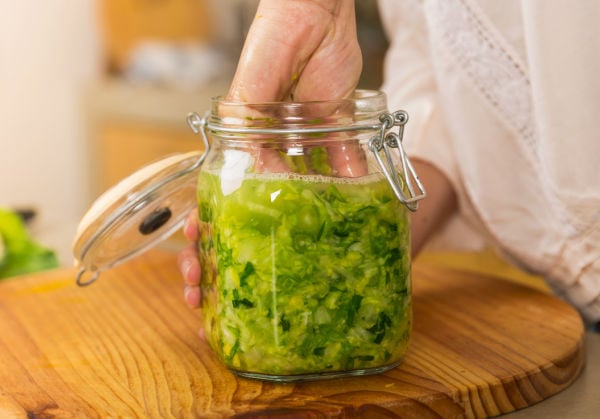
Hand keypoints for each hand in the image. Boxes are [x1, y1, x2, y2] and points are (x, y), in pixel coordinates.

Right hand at [179, 0, 361, 308]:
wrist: (318, 8)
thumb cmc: (276, 36)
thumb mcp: (254, 83)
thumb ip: (250, 127)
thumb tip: (255, 175)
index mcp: (243, 136)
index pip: (224, 190)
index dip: (210, 229)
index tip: (203, 265)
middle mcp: (272, 143)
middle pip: (263, 198)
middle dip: (254, 237)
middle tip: (249, 273)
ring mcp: (304, 138)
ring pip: (306, 186)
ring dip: (307, 217)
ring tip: (306, 253)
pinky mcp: (334, 127)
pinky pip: (344, 162)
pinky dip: (350, 183)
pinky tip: (354, 209)